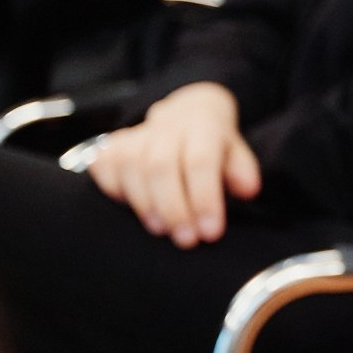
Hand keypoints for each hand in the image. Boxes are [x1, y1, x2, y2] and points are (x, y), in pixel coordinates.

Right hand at [86, 81, 259, 247]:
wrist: (188, 113)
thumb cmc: (214, 145)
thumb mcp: (236, 153)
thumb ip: (242, 170)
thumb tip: (248, 190)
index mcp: (202, 127)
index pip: (200, 161)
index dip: (204, 199)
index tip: (211, 232)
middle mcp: (166, 127)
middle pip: (161, 166)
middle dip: (173, 208)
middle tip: (187, 240)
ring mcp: (136, 134)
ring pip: (130, 166)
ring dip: (145, 204)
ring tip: (162, 230)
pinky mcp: (111, 145)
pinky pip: (104, 167)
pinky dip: (114, 190)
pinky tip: (132, 209)